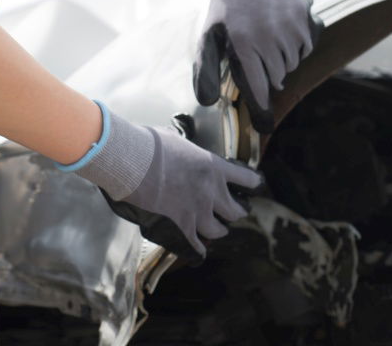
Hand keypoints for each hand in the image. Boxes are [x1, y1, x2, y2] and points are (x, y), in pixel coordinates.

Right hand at [55, 103, 262, 263]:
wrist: (135, 162)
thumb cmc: (152, 145)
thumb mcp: (176, 140)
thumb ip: (185, 150)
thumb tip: (177, 148)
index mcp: (214, 166)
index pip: (245, 178)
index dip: (252, 184)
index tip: (256, 187)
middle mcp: (212, 191)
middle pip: (235, 210)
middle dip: (236, 212)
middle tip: (236, 212)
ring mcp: (198, 211)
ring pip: (218, 230)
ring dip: (219, 230)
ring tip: (219, 230)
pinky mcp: (182, 226)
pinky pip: (196, 244)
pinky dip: (199, 249)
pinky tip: (200, 252)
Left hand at [193, 0, 324, 132]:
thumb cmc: (228, 1)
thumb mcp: (210, 32)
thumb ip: (206, 68)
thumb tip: (209, 102)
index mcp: (243, 43)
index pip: (257, 88)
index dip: (261, 110)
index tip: (265, 126)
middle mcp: (269, 37)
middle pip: (276, 77)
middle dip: (268, 75)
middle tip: (258, 59)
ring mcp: (290, 27)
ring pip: (292, 63)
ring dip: (282, 60)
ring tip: (267, 39)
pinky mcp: (305, 18)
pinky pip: (305, 47)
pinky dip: (296, 46)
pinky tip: (282, 31)